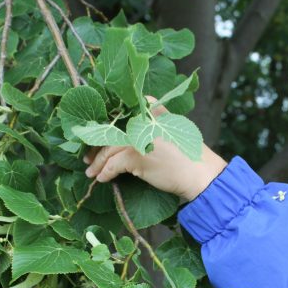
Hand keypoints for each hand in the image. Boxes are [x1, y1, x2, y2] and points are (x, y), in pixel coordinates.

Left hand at [83, 105, 226, 201]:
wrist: (199, 172)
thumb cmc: (185, 155)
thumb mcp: (168, 129)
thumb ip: (147, 125)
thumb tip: (119, 136)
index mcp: (150, 107)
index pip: (118, 115)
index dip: (103, 127)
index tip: (93, 138)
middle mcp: (141, 118)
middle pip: (109, 131)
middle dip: (95, 146)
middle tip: (87, 157)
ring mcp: (137, 136)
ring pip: (108, 149)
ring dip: (97, 163)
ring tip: (91, 172)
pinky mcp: (134, 155)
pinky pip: (112, 165)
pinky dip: (105, 173)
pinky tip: (102, 179)